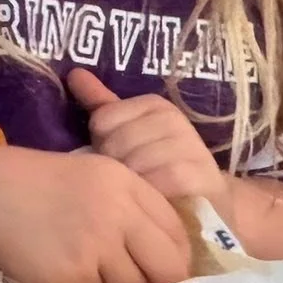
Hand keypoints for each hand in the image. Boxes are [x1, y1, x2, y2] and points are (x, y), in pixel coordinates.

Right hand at [0, 145, 190, 282]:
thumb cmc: (35, 184)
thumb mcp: (91, 176)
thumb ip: (126, 205)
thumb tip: (157, 251)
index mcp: (127, 183)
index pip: (176, 229)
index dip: (178, 256)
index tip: (170, 271)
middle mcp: (120, 212)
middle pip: (168, 265)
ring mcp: (98, 244)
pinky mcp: (76, 274)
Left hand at [68, 69, 228, 205]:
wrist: (208, 209)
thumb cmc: (160, 170)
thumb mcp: (130, 136)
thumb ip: (103, 107)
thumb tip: (74, 73)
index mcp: (155, 105)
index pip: (102, 119)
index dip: (102, 145)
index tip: (120, 159)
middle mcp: (174, 120)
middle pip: (113, 143)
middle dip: (115, 168)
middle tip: (131, 181)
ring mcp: (189, 146)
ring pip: (132, 165)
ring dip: (131, 186)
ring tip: (143, 194)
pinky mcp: (200, 177)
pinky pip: (154, 184)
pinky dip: (149, 196)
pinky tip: (154, 204)